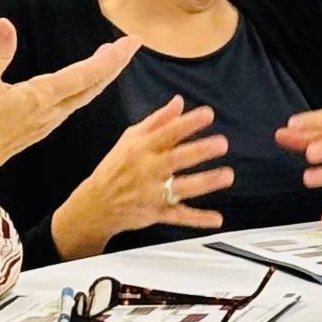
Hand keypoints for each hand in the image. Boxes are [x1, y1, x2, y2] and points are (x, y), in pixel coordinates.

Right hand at [0, 19, 136, 180]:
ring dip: (100, 77)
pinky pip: (70, 106)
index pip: (86, 75)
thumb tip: (6, 24)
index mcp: (41, 98)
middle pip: (92, 86)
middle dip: (114, 65)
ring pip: (83, 97)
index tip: (131, 42)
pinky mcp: (37, 130)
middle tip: (130, 45)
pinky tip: (80, 84)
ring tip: (109, 58)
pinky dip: (83, 89)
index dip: (111, 58)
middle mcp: (50, 113)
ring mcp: (46, 123)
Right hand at [70, 96, 234, 245]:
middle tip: (222, 143)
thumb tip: (179, 102)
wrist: (95, 204)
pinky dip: (198, 219)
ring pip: (181, 188)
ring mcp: (152, 193)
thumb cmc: (115, 167)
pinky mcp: (156, 213)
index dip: (188, 123)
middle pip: (176, 159)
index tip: (208, 114)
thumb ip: (157, 120)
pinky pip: (179, 216)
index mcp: (142, 148)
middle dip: (200, 151)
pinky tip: (216, 218)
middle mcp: (147, 169)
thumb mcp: (130, 138)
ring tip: (227, 175)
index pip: (167, 132)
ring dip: (205, 182)